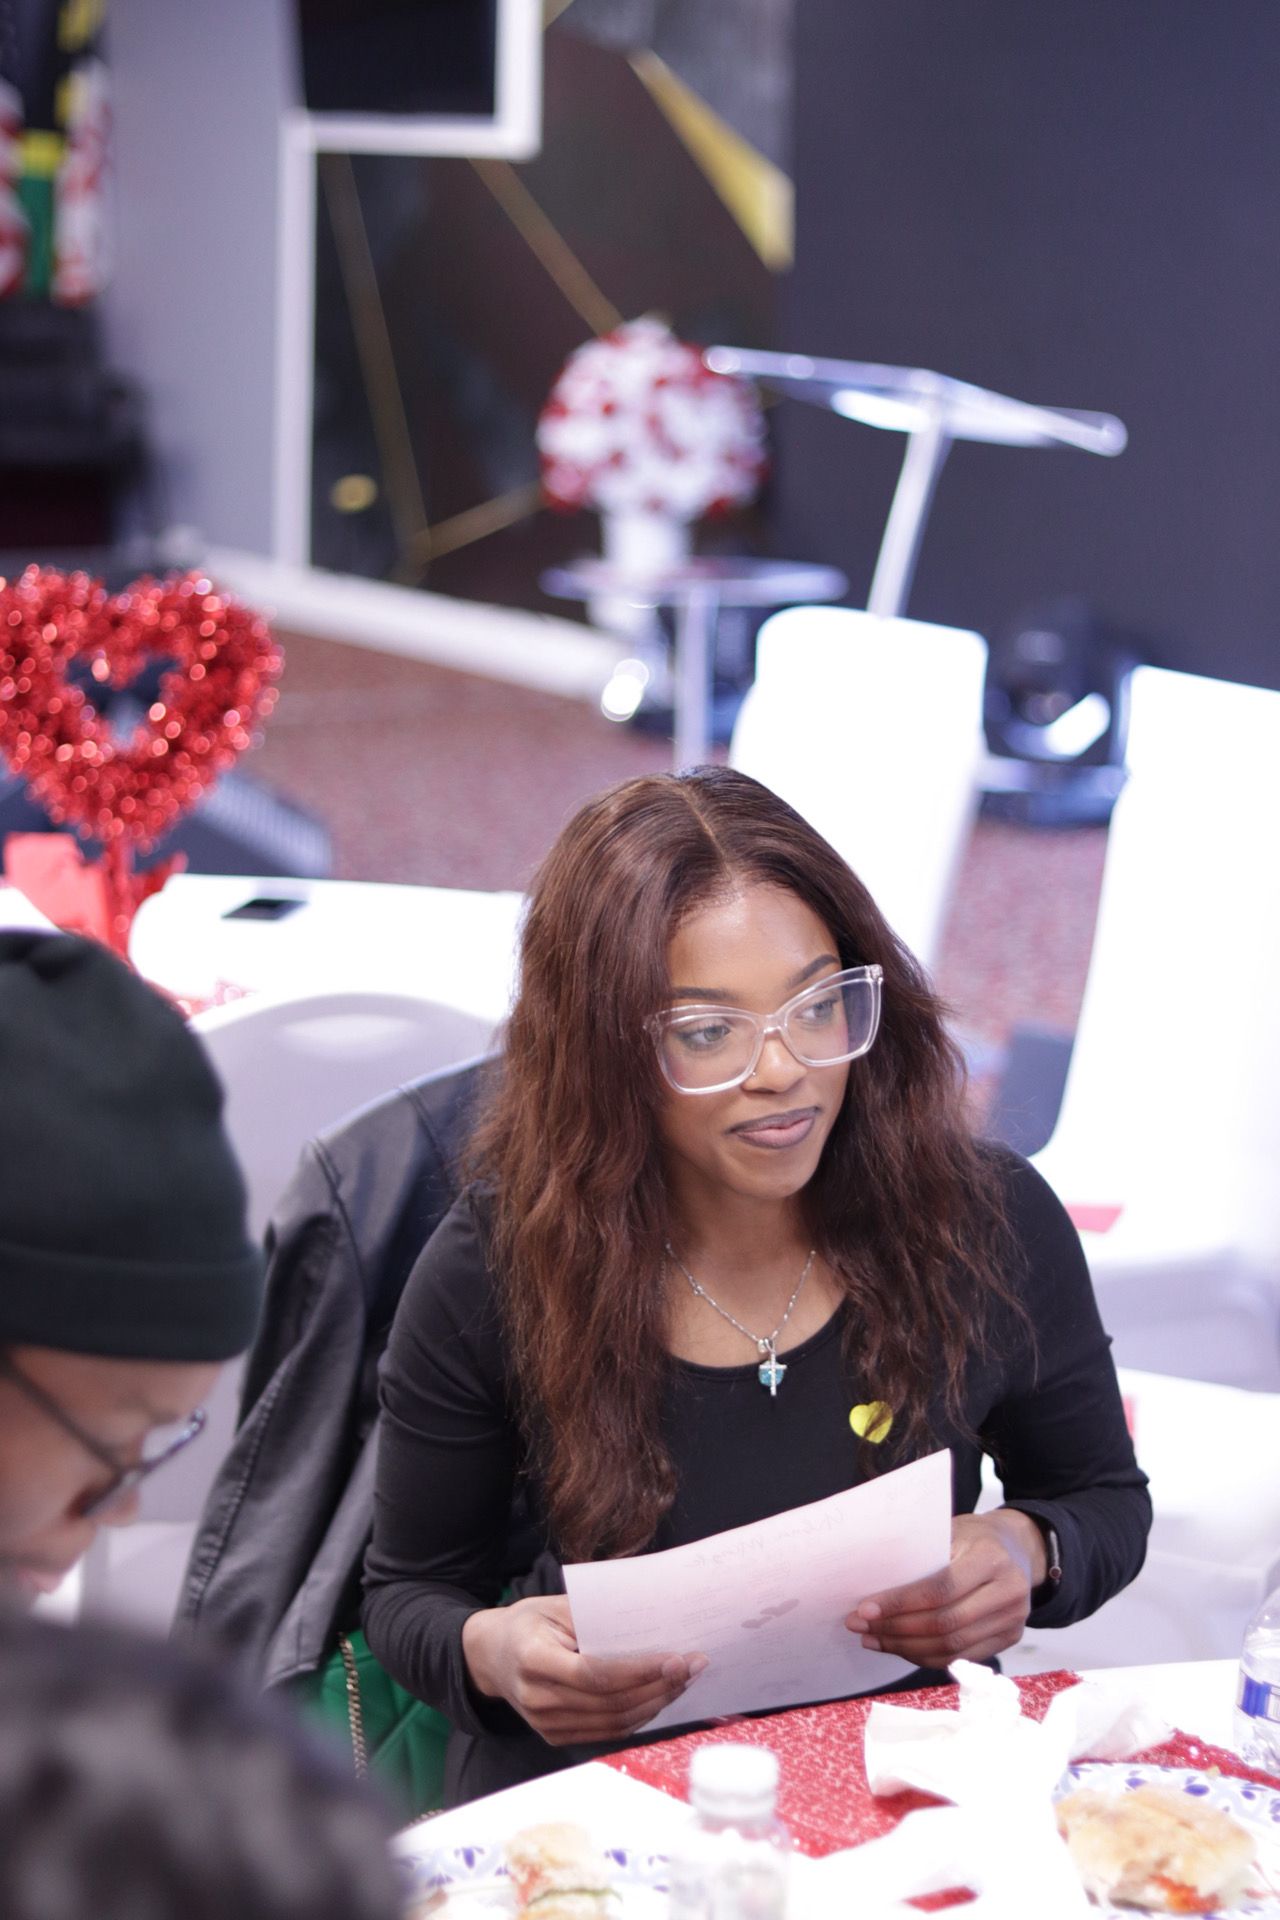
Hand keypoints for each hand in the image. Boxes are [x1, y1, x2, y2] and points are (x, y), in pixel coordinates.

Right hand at [462, 1595, 706, 1746]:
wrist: (490, 1656)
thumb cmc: (528, 1622)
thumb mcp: (555, 1605)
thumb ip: (596, 1616)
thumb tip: (650, 1621)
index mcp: (534, 1660)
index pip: (595, 1674)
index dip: (639, 1670)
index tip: (676, 1658)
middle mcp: (538, 1699)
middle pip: (611, 1702)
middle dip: (659, 1686)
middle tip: (694, 1666)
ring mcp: (546, 1724)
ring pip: (613, 1722)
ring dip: (655, 1703)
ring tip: (684, 1681)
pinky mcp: (555, 1736)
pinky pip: (606, 1731)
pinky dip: (637, 1717)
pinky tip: (659, 1697)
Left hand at [844, 1510, 1047, 1666]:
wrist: (1017, 1547)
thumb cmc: (974, 1536)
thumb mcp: (950, 1530)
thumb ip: (920, 1555)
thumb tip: (871, 1584)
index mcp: (990, 1556)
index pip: (940, 1589)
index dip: (900, 1603)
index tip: (864, 1609)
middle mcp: (1009, 1590)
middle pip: (945, 1623)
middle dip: (896, 1629)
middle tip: (861, 1627)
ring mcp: (1013, 1619)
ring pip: (952, 1646)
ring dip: (906, 1648)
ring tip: (874, 1640)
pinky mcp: (1010, 1638)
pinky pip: (962, 1657)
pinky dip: (927, 1656)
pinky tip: (901, 1647)